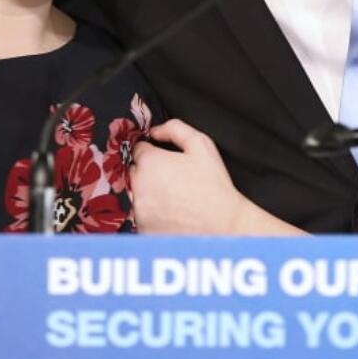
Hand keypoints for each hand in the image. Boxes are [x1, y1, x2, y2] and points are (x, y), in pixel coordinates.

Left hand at [130, 119, 301, 234]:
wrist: (222, 225)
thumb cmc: (213, 185)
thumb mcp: (201, 145)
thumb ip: (175, 129)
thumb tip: (155, 131)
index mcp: (150, 162)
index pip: (138, 150)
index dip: (154, 153)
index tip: (167, 162)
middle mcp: (138, 186)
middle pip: (134, 172)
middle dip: (149, 173)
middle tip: (173, 180)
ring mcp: (139, 210)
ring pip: (136, 195)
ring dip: (149, 194)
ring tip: (175, 199)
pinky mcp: (142, 229)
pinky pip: (141, 216)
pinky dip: (152, 215)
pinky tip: (172, 214)